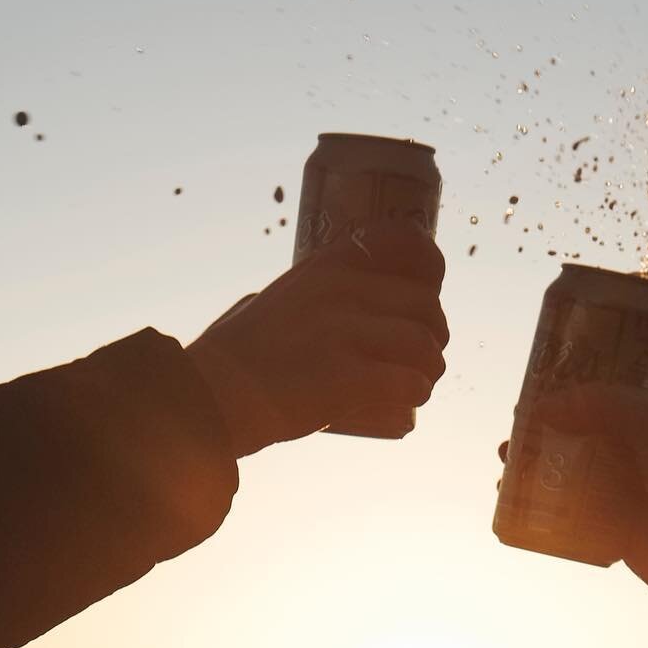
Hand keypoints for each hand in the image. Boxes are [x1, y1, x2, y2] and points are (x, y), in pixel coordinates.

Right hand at [187, 221, 447, 453]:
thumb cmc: (239, 356)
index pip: (405, 244)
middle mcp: (341, 290)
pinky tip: (406, 403)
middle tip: (421, 358)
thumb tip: (327, 304)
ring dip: (428, 369)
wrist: (215, 395)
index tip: (428, 292)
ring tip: (417, 384)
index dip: (430, 269)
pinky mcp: (348, 377)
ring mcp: (345, 332)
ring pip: (425, 345)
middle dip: (433, 335)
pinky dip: (415, 394)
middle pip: (425, 305)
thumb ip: (309, 294)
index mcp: (327, 265)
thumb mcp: (275, 298)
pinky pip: (411, 382)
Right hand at [517, 381, 647, 647]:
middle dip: (550, 417)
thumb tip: (542, 405)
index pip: (621, 379)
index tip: (545, 369)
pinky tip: (514, 491)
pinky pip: (570, 504)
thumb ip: (600, 403)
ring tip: (507, 454)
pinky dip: (542, 497)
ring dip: (539, 457)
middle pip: (588, 420)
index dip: (584, 372)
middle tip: (518, 416)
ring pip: (574, 461)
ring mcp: (629, 482)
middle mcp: (647, 443)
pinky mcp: (614, 520)